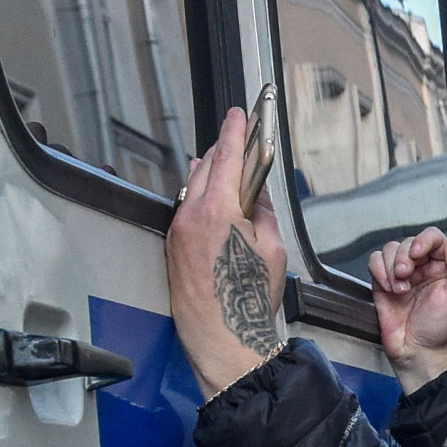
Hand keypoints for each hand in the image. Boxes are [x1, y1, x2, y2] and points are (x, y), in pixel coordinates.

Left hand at [165, 106, 288, 399]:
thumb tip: (257, 198)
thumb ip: (264, 214)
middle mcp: (191, 212)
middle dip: (223, 149)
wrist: (222, 332)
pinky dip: (202, 195)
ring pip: (193, 186)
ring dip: (211, 172)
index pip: (227, 156)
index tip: (240, 113)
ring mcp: (178, 228)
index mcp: (218, 208)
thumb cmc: (250, 296)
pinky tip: (215, 201)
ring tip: (227, 167)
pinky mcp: (174, 243)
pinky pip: (187, 207)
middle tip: (239, 137)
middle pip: (206, 166)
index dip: (236, 131)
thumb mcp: (272, 249)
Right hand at [367, 227, 446, 390]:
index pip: (434, 238)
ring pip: (390, 249)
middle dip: (404, 257)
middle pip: (408, 242)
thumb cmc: (438, 327)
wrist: (416, 348)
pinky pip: (375, 261)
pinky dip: (378, 270)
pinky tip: (389, 288)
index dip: (424, 240)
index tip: (418, 253)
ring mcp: (402, 273)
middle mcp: (423, 267)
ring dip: (391, 266)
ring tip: (400, 289)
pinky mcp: (383, 281)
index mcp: (444, 267)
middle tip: (406, 275)